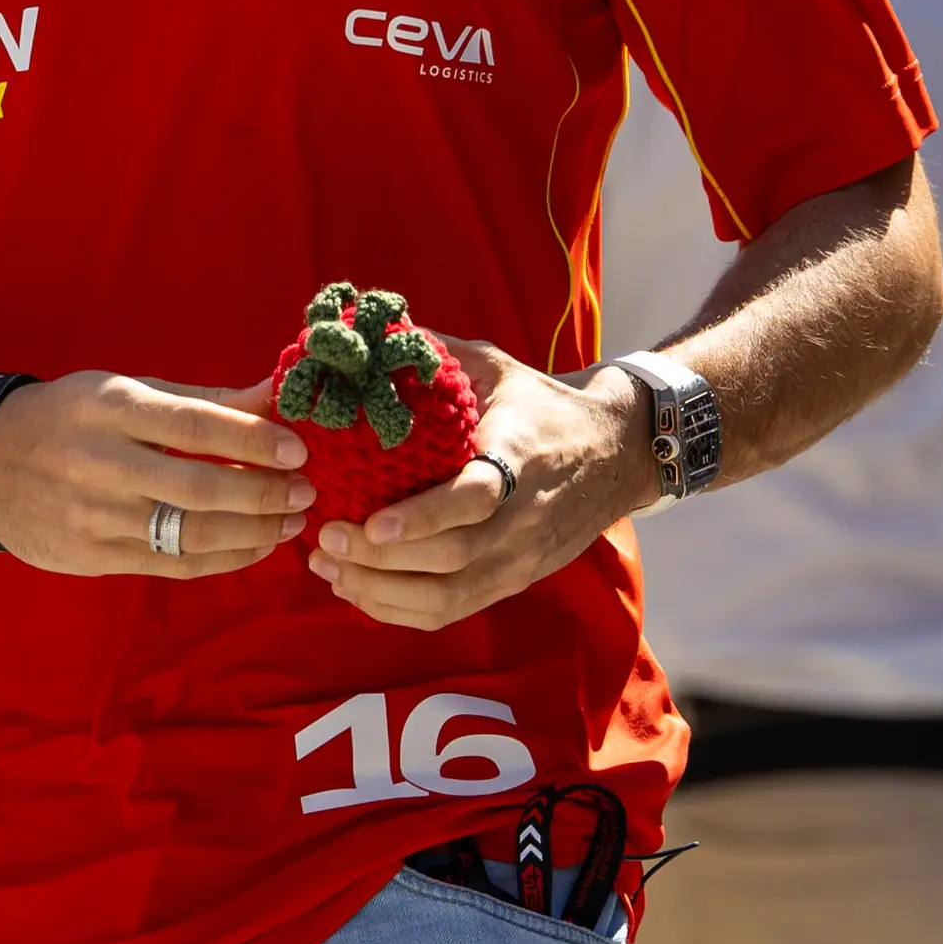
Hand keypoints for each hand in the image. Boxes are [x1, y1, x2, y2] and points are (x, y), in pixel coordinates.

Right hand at [0, 371, 309, 575]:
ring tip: (288, 521)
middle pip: (197, 489)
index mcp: (108, 409)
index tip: (298, 449)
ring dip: (252, 532)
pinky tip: (253, 546)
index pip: (192, 426)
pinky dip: (223, 557)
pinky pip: (173, 565)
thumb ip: (201, 401)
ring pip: (190, 535)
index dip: (251, 440)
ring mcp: (94, 517)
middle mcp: (100, 464)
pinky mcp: (93, 558)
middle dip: (262, 494)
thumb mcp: (124, 391)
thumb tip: (275, 396)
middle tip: (304, 491)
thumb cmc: (68, 416)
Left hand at [305, 340, 655, 630]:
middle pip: (450, 558)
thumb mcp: (497, 370)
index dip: (422, 517)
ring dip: (380, 590)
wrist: (616, 454)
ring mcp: (519, 558)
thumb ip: (437, 353)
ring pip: (446, 596)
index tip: (372, 522)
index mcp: (520, 457)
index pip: (475, 499)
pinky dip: (398, 610)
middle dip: (379, 559)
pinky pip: (451, 612)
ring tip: (328, 565)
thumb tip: (370, 331)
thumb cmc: (541, 406)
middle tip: (326, 536)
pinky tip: (355, 589)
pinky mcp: (513, 582)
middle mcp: (523, 518)